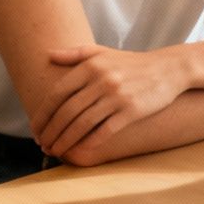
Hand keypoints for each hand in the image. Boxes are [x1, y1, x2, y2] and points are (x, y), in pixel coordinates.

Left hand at [38, 45, 191, 156]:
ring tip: (56, 151)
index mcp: (90, 66)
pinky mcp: (132, 110)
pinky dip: (90, 142)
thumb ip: (75, 54)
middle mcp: (102, 80)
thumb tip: (48, 55)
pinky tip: (81, 150)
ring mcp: (117, 96)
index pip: (57, 94)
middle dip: (51, 132)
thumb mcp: (103, 53)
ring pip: (82, 124)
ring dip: (65, 140)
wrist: (169, 69)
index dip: (42, 114)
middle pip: (67, 112)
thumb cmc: (132, 63)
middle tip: (42, 145)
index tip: (35, 130)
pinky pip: (105, 130)